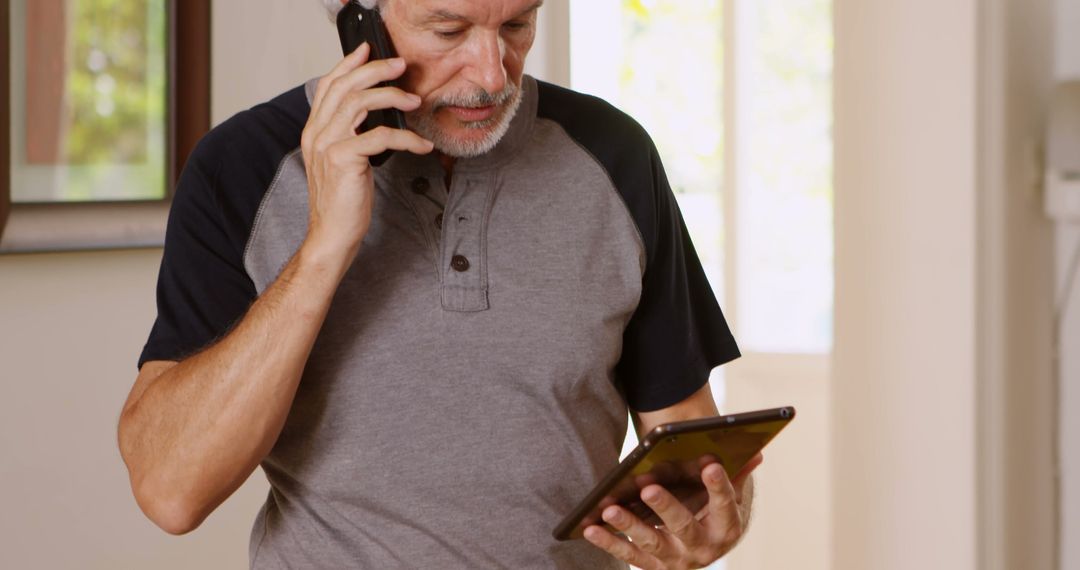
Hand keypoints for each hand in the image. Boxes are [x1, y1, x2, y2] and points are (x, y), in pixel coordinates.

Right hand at [300, 43, 434, 261]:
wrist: (332, 234)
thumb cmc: (342, 201)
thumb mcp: (343, 162)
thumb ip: (350, 135)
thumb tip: (378, 114)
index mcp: (314, 131)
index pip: (328, 85)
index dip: (348, 64)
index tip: (369, 50)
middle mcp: (317, 133)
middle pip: (345, 86)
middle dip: (375, 70)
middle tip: (400, 65)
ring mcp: (327, 145)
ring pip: (360, 103)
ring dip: (392, 96)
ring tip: (415, 101)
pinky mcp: (344, 159)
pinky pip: (381, 136)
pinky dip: (407, 137)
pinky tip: (422, 144)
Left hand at [584, 453, 762, 569]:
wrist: (706, 553)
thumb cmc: (715, 515)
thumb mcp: (731, 498)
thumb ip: (738, 475)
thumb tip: (756, 451)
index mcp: (727, 527)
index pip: (725, 505)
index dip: (719, 486)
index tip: (711, 465)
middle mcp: (702, 548)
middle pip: (684, 526)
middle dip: (666, 507)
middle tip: (650, 487)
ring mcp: (676, 560)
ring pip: (652, 542)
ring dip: (630, 525)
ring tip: (610, 509)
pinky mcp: (653, 566)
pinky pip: (629, 554)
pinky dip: (609, 542)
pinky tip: (591, 527)